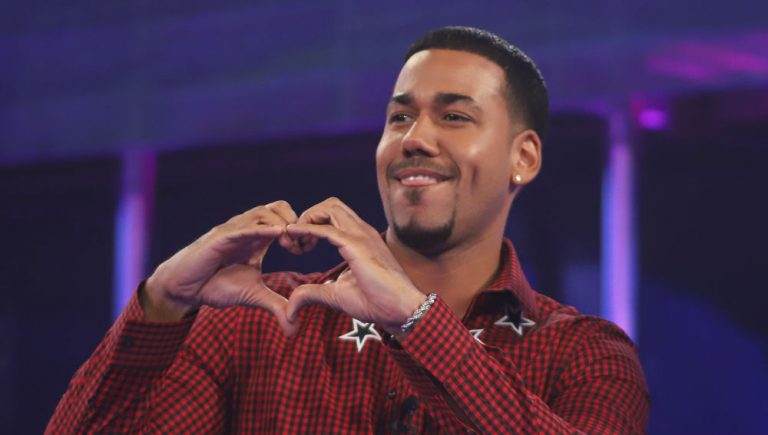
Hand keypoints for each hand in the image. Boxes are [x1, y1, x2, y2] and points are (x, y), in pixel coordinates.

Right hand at [144, 200, 304, 334]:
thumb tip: (295, 329)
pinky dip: (261, 229)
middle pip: (279, 207)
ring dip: (282, 225)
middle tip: (301, 247)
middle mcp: (248, 229)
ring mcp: (233, 231)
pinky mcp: (219, 238)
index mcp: (258, 238)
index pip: (285, 218)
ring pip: (263, 212)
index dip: (300, 230)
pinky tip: (277, 234)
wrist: (185, 289)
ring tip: (290, 246)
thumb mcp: (254, 296)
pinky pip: (243, 228)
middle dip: (295, 223)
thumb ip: (276, 307)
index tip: (306, 249)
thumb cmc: (216, 286)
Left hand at [284, 197, 424, 334]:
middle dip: (308, 216)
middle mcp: (361, 231)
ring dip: (306, 219)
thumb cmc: (377, 302)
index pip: (333, 214)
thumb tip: (291, 304)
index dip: (312, 224)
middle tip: (298, 243)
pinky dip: (306, 228)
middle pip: (330, 204)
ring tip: (298, 244)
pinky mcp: (357, 246)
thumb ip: (312, 293)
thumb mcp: (336, 295)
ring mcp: (361, 236)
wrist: (401, 309)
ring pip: (329, 207)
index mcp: (359, 238)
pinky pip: (326, 228)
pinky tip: (293, 235)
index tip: (300, 248)